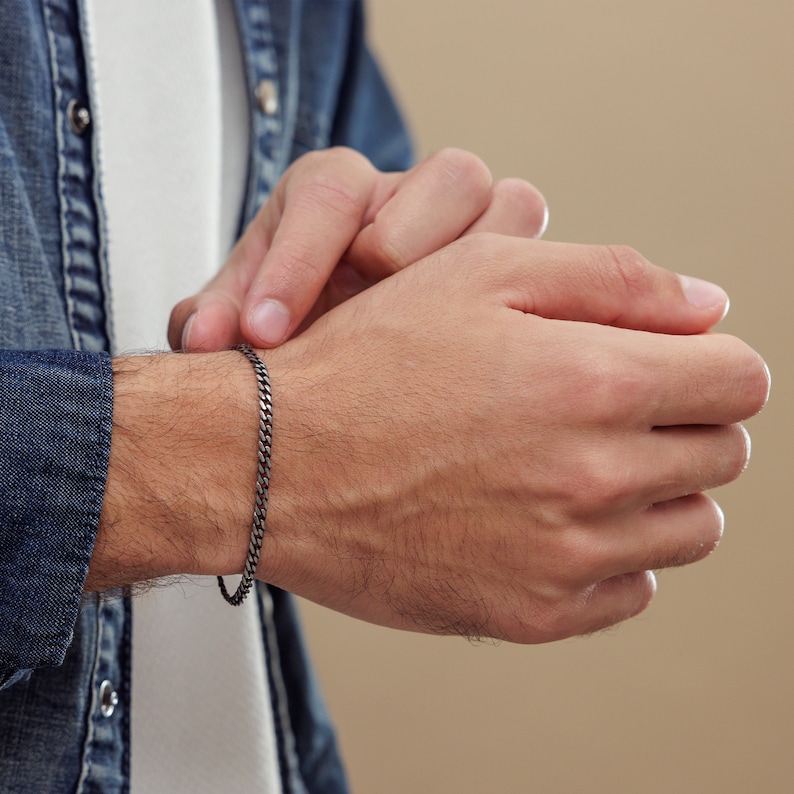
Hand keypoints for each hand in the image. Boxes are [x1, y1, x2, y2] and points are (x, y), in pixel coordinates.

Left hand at [168, 147, 547, 350]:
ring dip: (481, 270)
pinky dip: (523, 304)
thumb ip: (219, 320)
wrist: (336, 343)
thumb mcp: (244, 320)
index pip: (331, 190)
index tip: (261, 335)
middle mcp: (410, 197)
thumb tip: (210, 338)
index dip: (296, 263)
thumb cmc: (291, 325)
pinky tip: (483, 362)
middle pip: (452, 175)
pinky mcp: (512, 267)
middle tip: (366, 313)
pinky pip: (543, 263)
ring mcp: (470, 230)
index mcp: (337, 192)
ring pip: (514, 206)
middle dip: (408, 244)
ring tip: (433, 339)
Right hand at [255, 236, 767, 641]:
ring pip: (690, 527)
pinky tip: (550, 518)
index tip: (671, 365)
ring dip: (658, 490)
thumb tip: (709, 309)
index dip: (710, 363)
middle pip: (722, 455)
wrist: (272, 463)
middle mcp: (594, 478)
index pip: (738, 381)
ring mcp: (567, 557)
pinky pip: (631, 589)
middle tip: (612, 408)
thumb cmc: (366, 361)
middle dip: (683, 422)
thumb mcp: (476, 272)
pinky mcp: (533, 613)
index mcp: (594, 382)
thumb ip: (612, 279)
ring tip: (581, 462)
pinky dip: (613, 553)